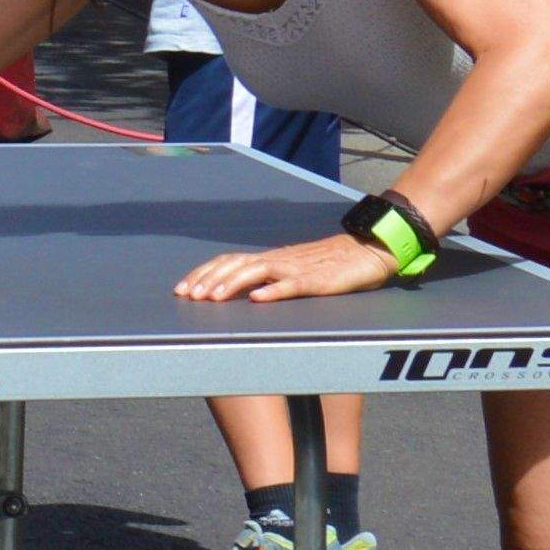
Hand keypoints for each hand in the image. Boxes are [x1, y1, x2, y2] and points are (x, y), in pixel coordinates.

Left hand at [174, 229, 398, 305]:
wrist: (368, 250)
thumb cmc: (331, 264)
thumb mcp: (295, 271)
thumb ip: (271, 279)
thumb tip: (242, 294)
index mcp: (271, 259)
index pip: (229, 262)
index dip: (204, 274)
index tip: (182, 289)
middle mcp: (279, 260)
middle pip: (236, 265)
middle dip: (208, 280)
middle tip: (188, 296)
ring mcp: (297, 268)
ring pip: (257, 272)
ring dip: (231, 284)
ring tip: (212, 298)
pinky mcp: (318, 280)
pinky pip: (293, 285)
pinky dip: (274, 291)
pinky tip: (257, 299)